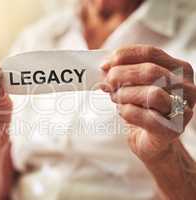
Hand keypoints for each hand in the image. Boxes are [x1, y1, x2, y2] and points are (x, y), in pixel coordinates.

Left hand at [100, 45, 195, 162]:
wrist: (152, 141)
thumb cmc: (142, 109)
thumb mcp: (133, 85)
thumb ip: (122, 73)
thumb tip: (104, 67)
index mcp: (178, 69)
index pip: (150, 53)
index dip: (124, 56)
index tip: (105, 64)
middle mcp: (186, 87)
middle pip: (150, 72)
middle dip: (121, 76)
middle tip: (107, 84)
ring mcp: (183, 109)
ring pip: (152, 94)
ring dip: (125, 95)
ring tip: (117, 99)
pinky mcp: (172, 130)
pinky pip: (145, 117)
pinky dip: (127, 112)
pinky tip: (123, 112)